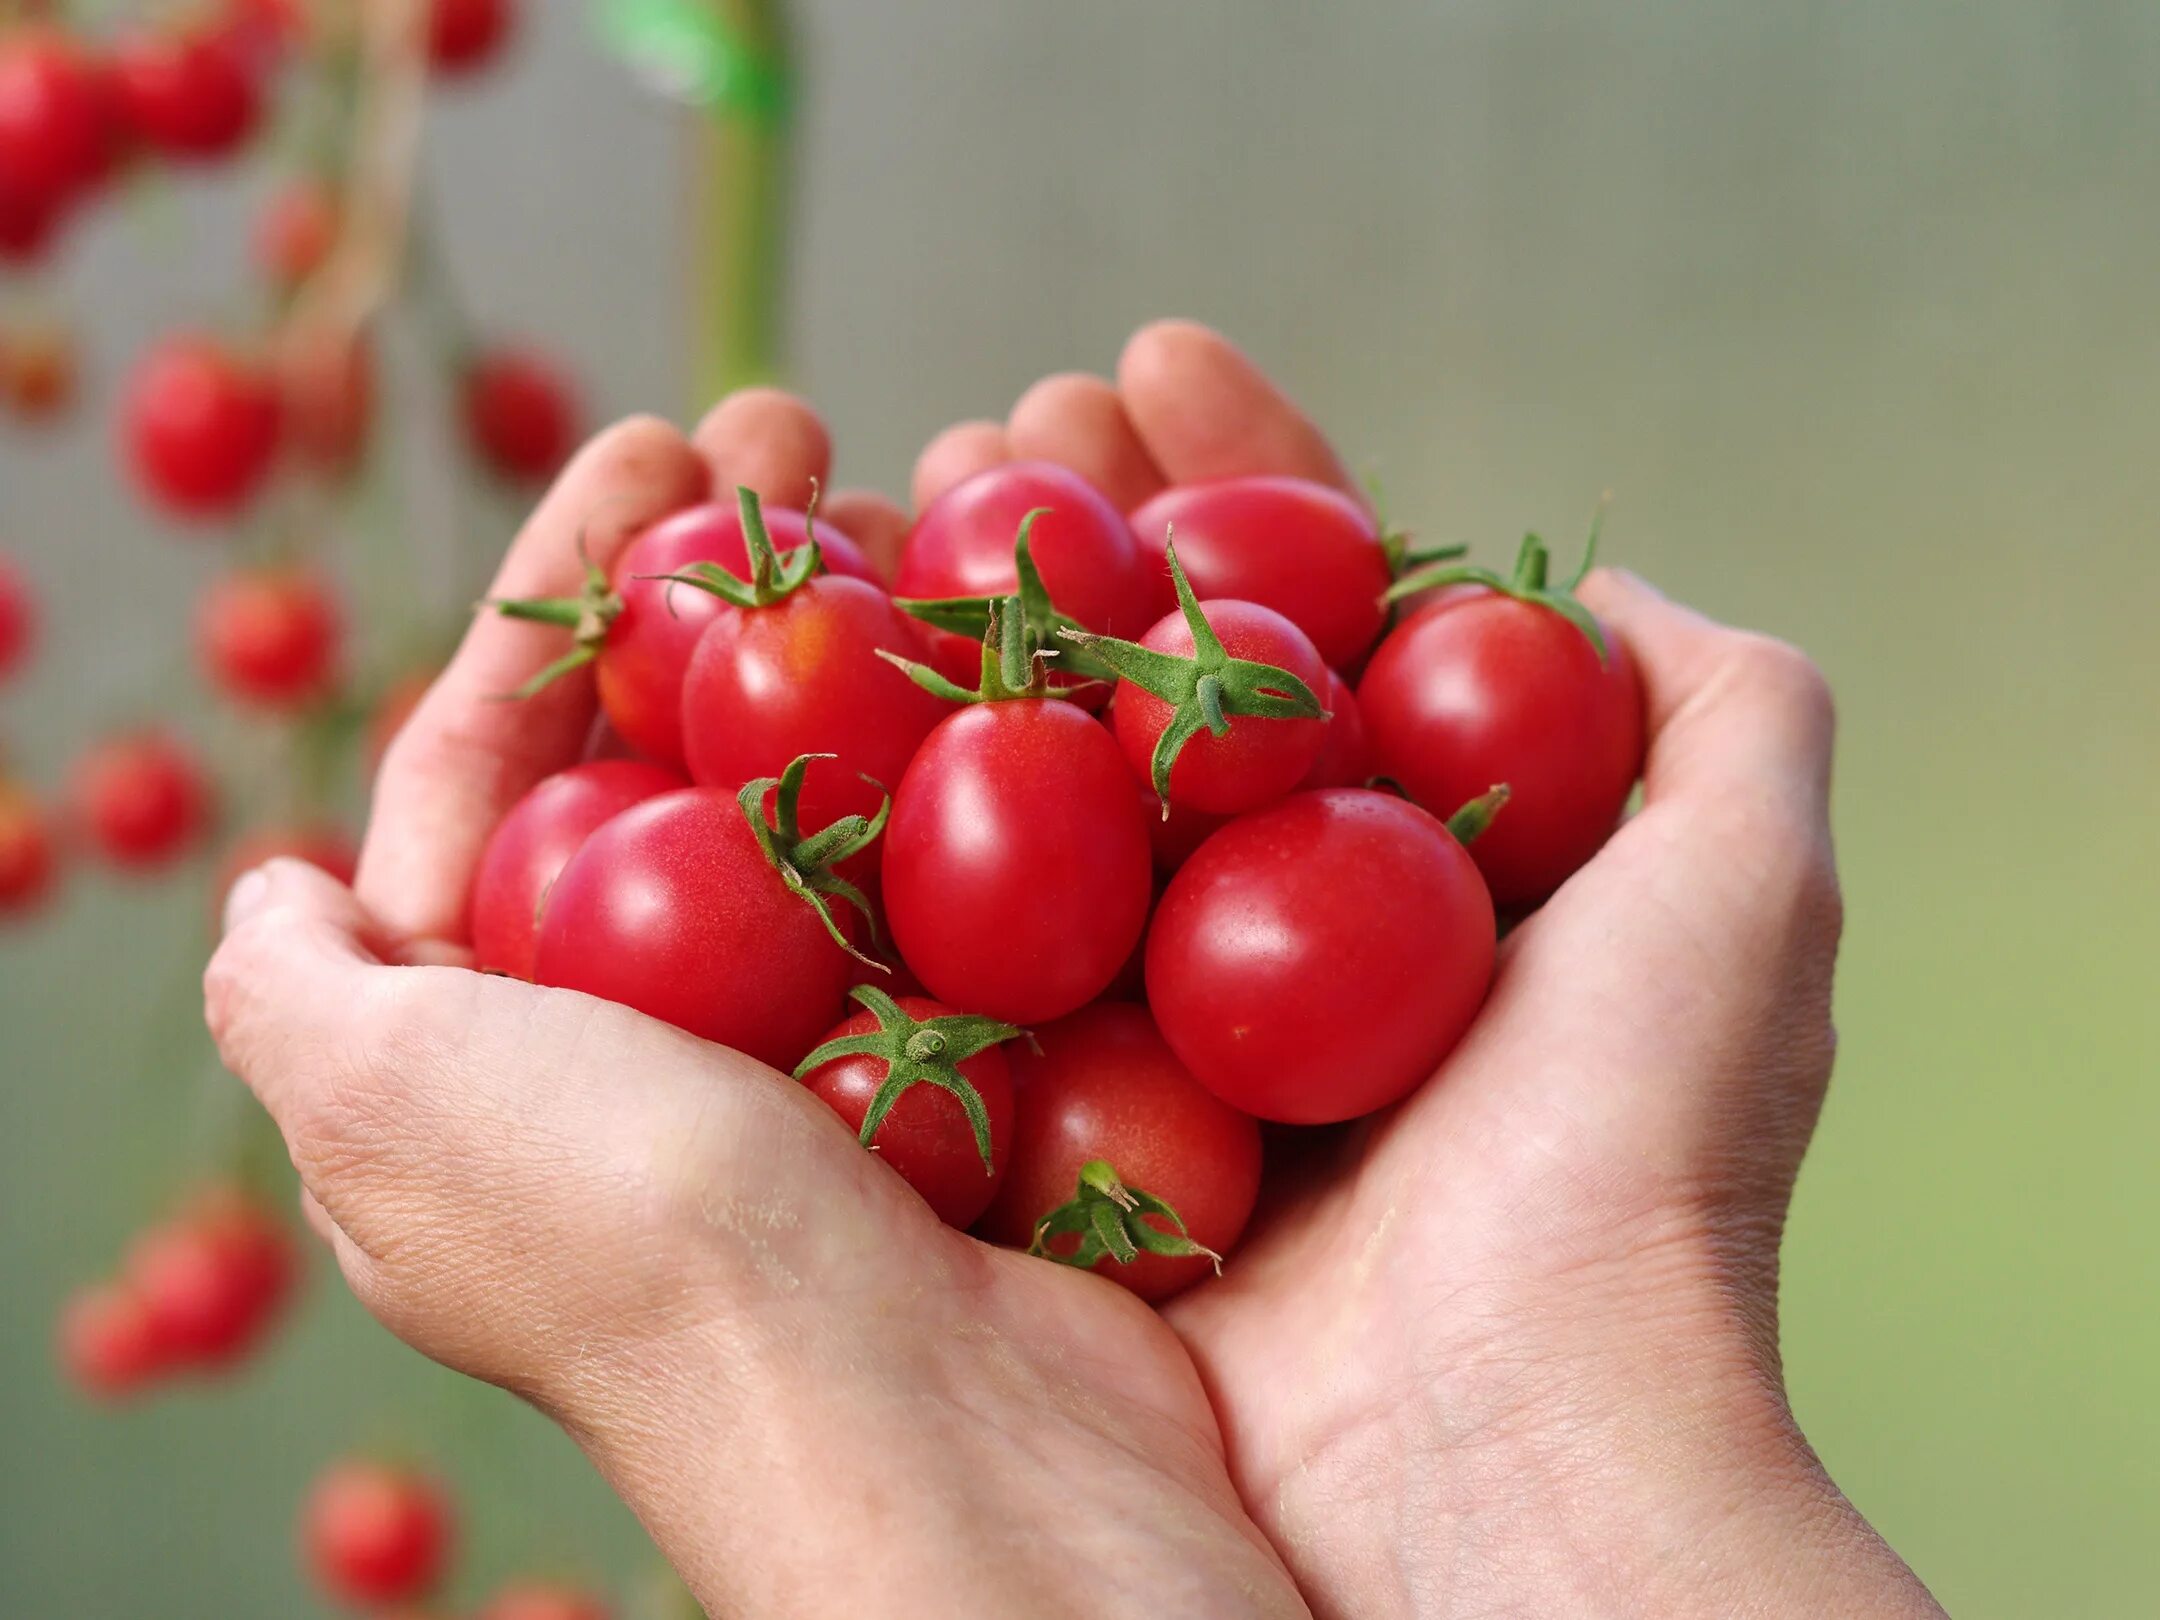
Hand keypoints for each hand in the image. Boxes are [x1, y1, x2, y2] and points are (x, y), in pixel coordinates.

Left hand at [205, 404, 1307, 1618]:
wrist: (935, 1439)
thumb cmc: (645, 1254)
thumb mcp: (397, 1107)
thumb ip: (305, 991)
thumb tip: (269, 889)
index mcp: (510, 1039)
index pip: (506, 760)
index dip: (562, 588)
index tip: (656, 439)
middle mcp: (672, 1042)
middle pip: (686, 743)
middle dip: (729, 568)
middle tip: (803, 419)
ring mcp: (845, 1050)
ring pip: (847, 783)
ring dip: (874, 622)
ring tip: (928, 480)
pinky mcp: (991, 1065)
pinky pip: (983, 863)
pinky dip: (1001, 742)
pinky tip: (1039, 636)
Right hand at [944, 321, 1946, 1618]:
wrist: (1498, 1456)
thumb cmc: (1638, 1163)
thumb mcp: (1741, 884)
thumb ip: (1713, 703)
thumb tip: (1606, 579)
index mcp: (1414, 874)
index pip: (1309, 621)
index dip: (1238, 484)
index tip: (1153, 358)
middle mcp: (1271, 942)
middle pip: (1150, 685)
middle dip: (1075, 528)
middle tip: (993, 416)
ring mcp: (1143, 1032)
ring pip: (1035, 792)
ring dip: (965, 632)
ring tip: (900, 486)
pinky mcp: (1036, 1133)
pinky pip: (944, 949)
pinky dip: (890, 819)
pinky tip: (826, 682)